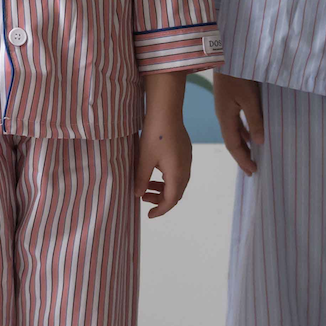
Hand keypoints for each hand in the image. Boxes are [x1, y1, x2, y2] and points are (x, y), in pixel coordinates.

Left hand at [135, 72, 191, 217]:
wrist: (166, 110)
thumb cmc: (154, 134)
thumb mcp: (144, 159)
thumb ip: (141, 179)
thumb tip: (137, 194)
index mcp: (177, 173)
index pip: (171, 200)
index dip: (160, 210)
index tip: (149, 215)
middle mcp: (186, 168)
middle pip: (176, 192)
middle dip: (161, 199)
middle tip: (144, 198)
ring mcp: (187, 158)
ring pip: (178, 181)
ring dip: (164, 187)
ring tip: (147, 185)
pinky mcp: (185, 150)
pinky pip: (178, 171)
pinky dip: (167, 177)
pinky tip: (155, 170)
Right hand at [213, 72, 263, 174]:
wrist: (226, 56)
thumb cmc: (238, 76)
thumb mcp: (250, 99)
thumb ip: (254, 121)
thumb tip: (258, 143)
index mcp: (225, 117)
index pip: (233, 145)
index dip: (242, 159)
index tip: (253, 171)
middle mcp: (222, 115)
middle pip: (231, 141)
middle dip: (242, 156)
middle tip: (252, 170)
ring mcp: (224, 108)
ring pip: (233, 132)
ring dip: (243, 145)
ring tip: (253, 155)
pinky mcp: (228, 101)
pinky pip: (235, 123)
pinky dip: (243, 132)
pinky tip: (251, 134)